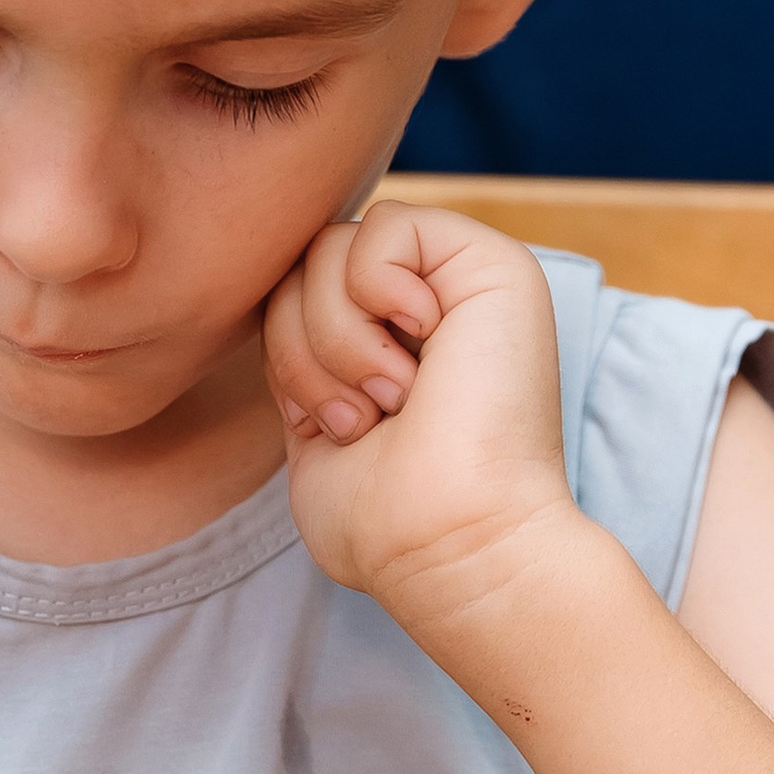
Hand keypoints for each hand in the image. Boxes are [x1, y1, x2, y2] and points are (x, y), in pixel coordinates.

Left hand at [263, 204, 579, 628]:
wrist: (452, 550)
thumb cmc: (385, 522)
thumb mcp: (315, 423)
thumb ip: (302, 353)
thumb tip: (281, 301)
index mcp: (391, 339)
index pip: (289, 293)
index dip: (285, 356)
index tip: (324, 426)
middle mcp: (428, 301)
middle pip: (302, 263)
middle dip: (301, 349)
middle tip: (360, 418)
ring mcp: (461, 280)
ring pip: (331, 244)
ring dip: (336, 339)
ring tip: (390, 400)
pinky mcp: (493, 264)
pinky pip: (386, 223)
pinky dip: (375, 295)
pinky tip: (416, 360)